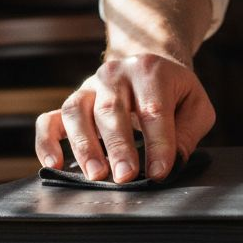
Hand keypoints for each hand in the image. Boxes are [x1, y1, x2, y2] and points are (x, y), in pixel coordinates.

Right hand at [35, 54, 216, 182]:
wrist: (150, 67)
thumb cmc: (174, 92)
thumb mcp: (195, 105)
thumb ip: (187, 133)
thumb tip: (170, 163)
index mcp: (150, 72)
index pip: (153, 110)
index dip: (157, 144)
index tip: (159, 173)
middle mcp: (114, 75)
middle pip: (111, 110)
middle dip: (118, 146)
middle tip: (125, 176)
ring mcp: (88, 88)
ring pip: (77, 112)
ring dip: (84, 145)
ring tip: (96, 175)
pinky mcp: (72, 103)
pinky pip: (50, 120)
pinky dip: (47, 142)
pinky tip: (53, 164)